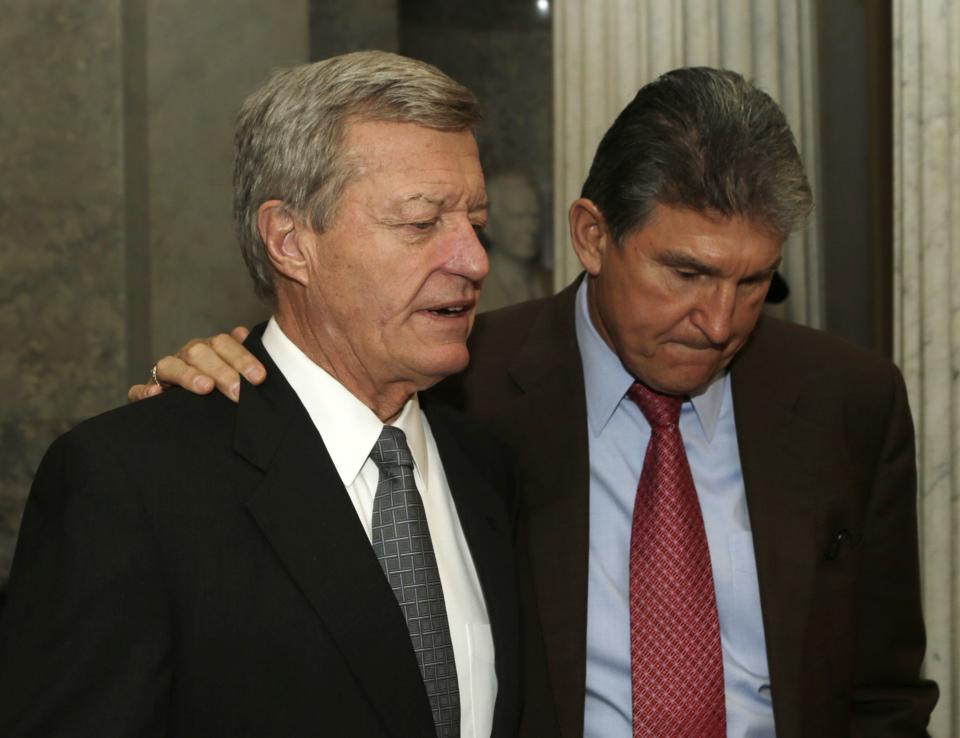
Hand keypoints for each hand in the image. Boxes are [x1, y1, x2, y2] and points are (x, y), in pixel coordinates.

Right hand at [127, 326, 265, 403]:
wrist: (187, 410)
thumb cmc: (218, 387)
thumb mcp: (232, 371)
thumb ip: (240, 354)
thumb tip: (243, 332)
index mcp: (208, 349)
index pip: (224, 344)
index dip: (242, 358)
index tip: (258, 377)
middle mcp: (186, 357)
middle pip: (199, 353)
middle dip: (221, 371)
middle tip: (238, 391)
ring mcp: (165, 374)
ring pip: (170, 365)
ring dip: (188, 375)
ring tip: (206, 388)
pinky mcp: (147, 393)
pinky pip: (138, 390)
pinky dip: (144, 392)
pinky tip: (156, 395)